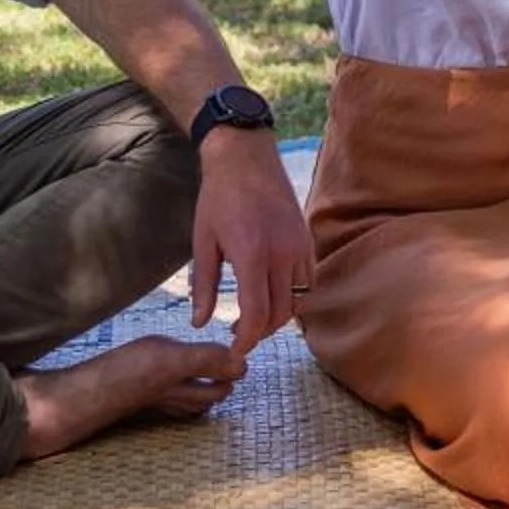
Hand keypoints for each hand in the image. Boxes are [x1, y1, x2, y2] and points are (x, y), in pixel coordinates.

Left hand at [192, 128, 313, 351]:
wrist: (245, 158)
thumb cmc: (218, 198)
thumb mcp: (203, 242)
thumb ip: (203, 286)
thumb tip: (200, 323)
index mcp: (252, 256)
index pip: (257, 314)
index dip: (246, 339)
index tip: (235, 350)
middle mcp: (282, 254)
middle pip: (280, 314)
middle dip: (261, 332)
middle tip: (240, 336)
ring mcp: (299, 246)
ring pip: (298, 300)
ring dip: (279, 317)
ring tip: (256, 318)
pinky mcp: (306, 240)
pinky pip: (308, 281)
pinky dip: (295, 297)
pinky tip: (274, 295)